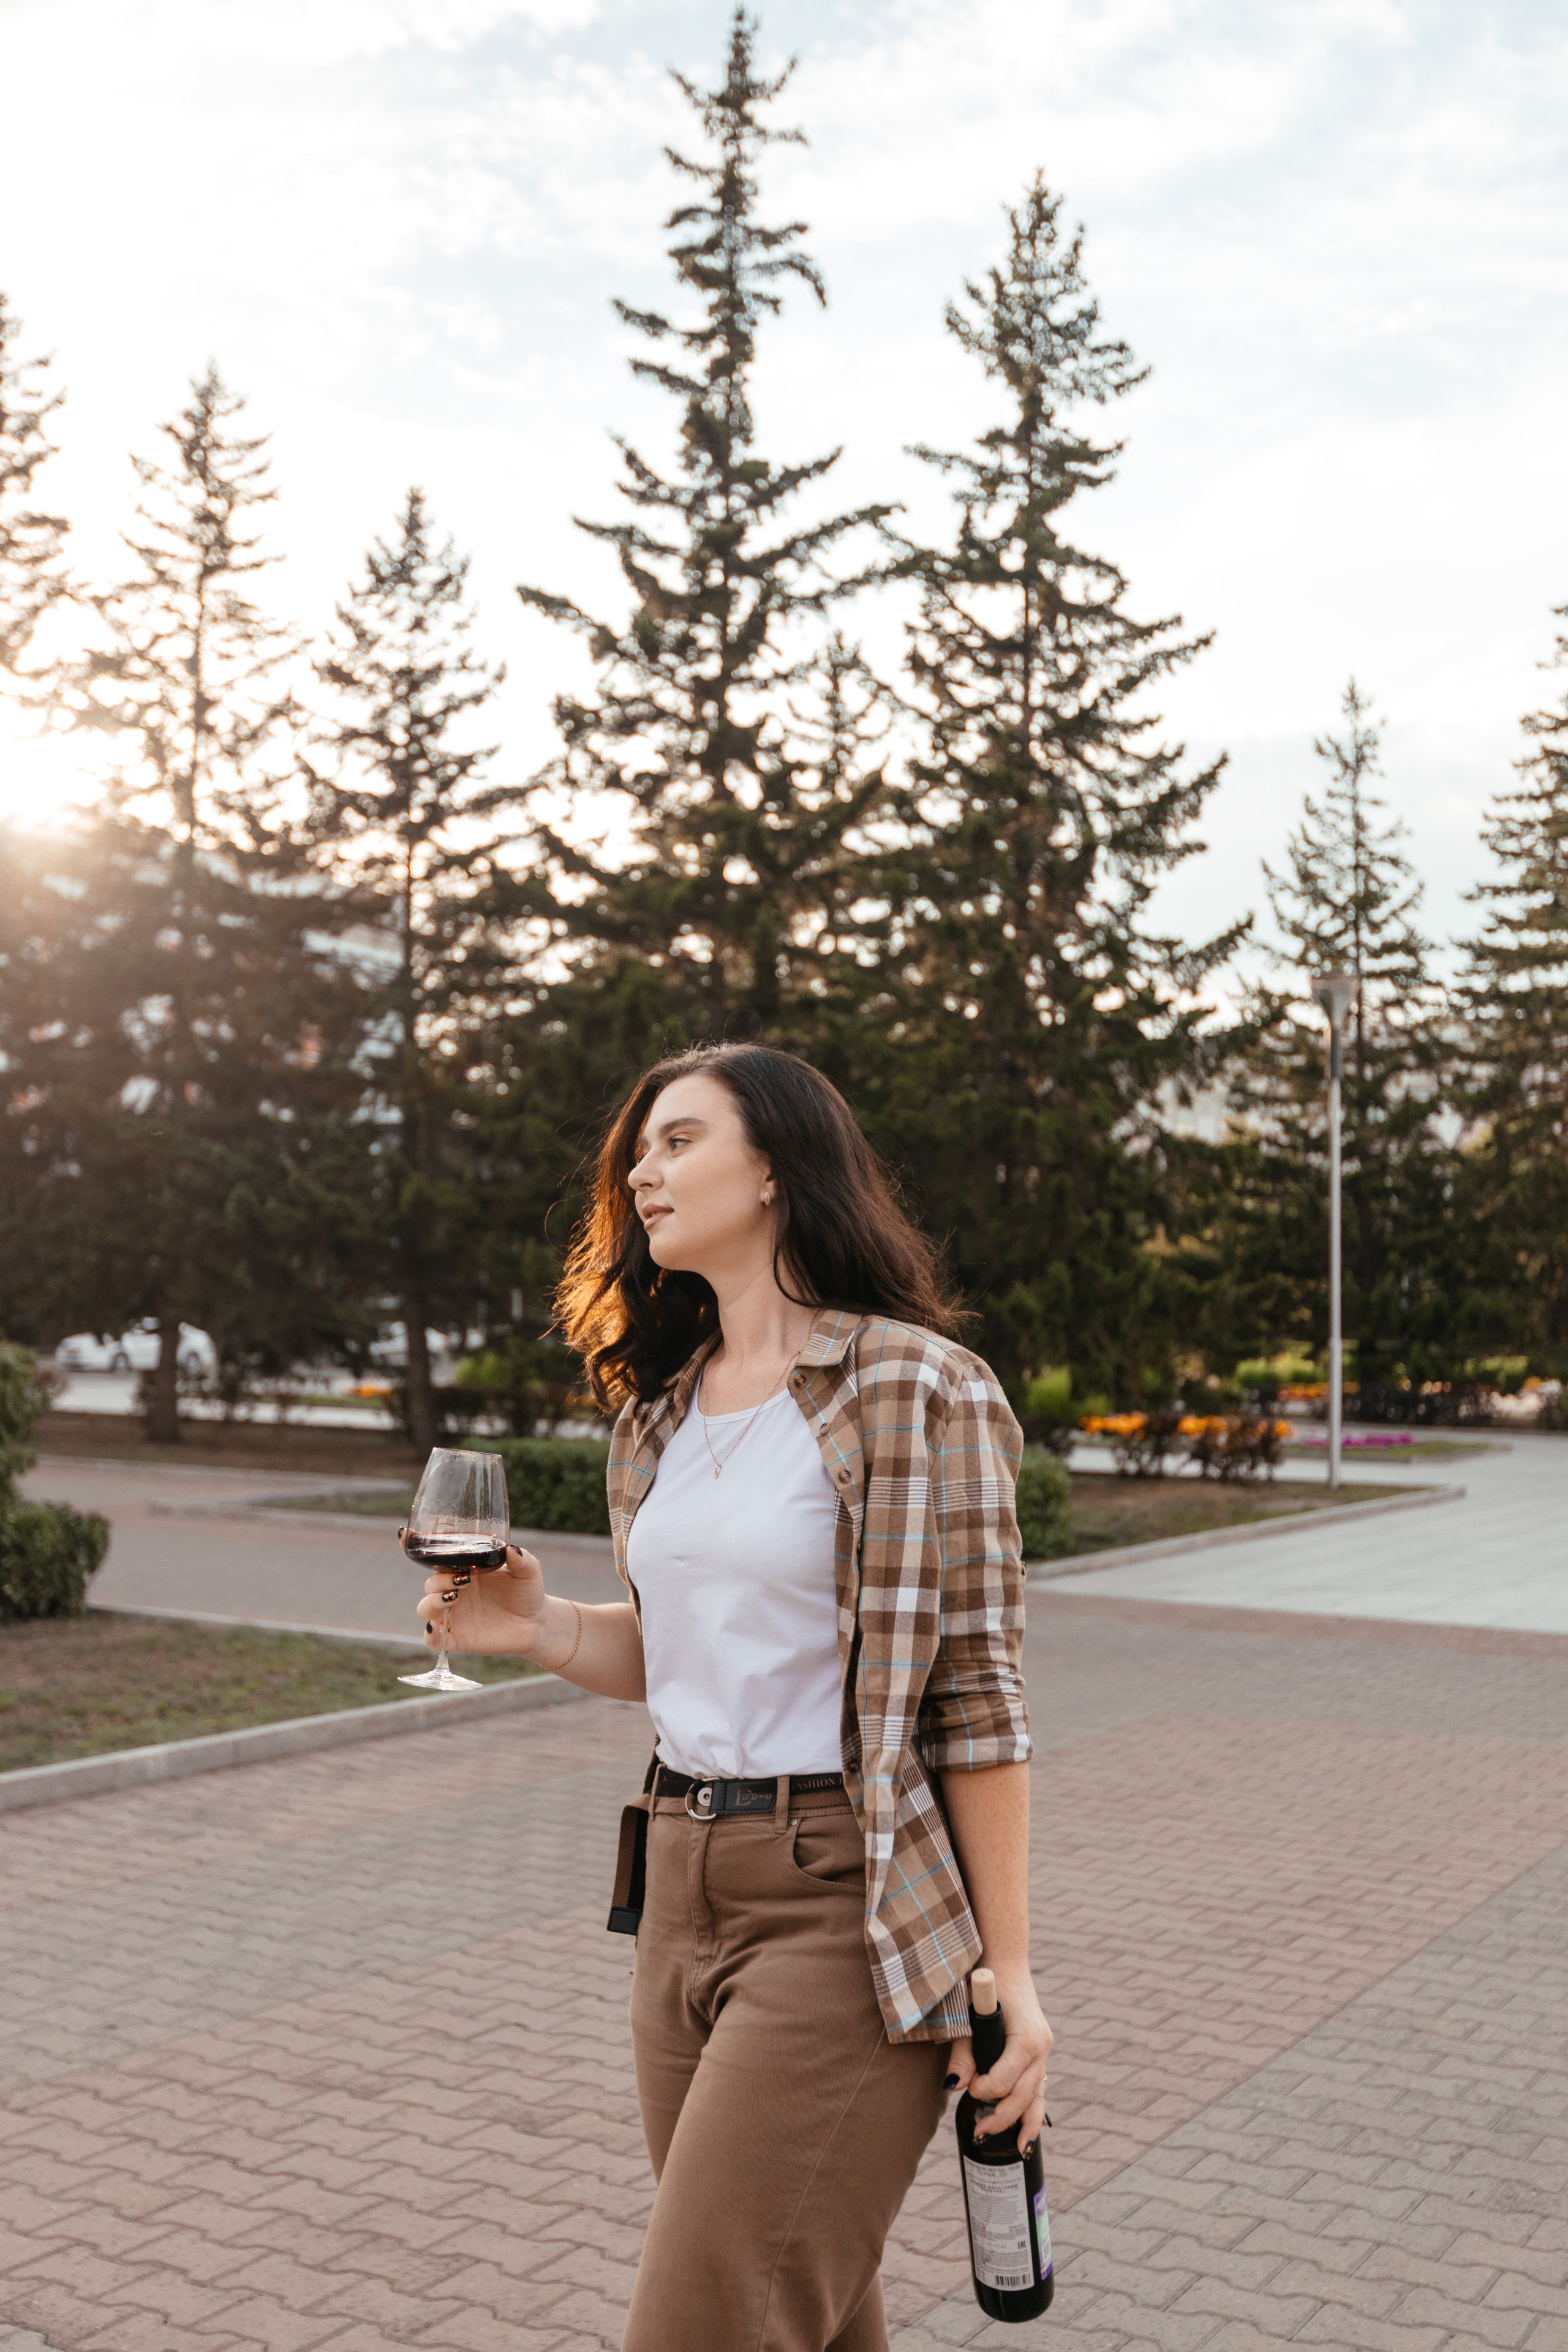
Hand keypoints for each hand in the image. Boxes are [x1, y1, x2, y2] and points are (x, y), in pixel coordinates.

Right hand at [406, 1537, 547, 1656]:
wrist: (537, 1623)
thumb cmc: (527, 1591)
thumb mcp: (529, 1571)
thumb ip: (522, 1559)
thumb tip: (511, 1549)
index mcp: (464, 1568)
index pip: (434, 1557)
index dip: (414, 1545)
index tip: (405, 1534)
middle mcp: (453, 1590)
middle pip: (429, 1583)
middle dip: (440, 1579)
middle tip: (464, 1578)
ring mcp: (453, 1615)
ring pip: (425, 1608)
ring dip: (434, 1601)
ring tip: (455, 1596)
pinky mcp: (457, 1638)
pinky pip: (432, 1640)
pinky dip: (429, 1634)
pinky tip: (436, 1627)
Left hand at [947, 1978, 1052, 2153]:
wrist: (1004, 1960)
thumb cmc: (986, 1985)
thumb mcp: (970, 2015)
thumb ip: (962, 2052)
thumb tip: (953, 2088)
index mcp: (1027, 2038)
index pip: (1006, 2079)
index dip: (984, 2090)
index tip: (968, 2088)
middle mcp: (1041, 2047)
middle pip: (1024, 2095)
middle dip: (1002, 2117)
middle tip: (978, 2133)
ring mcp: (1044, 2051)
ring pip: (1038, 2096)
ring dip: (1025, 2123)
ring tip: (1017, 2150)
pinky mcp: (1040, 2053)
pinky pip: (1039, 2088)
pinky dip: (1034, 2110)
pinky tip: (1029, 2132)